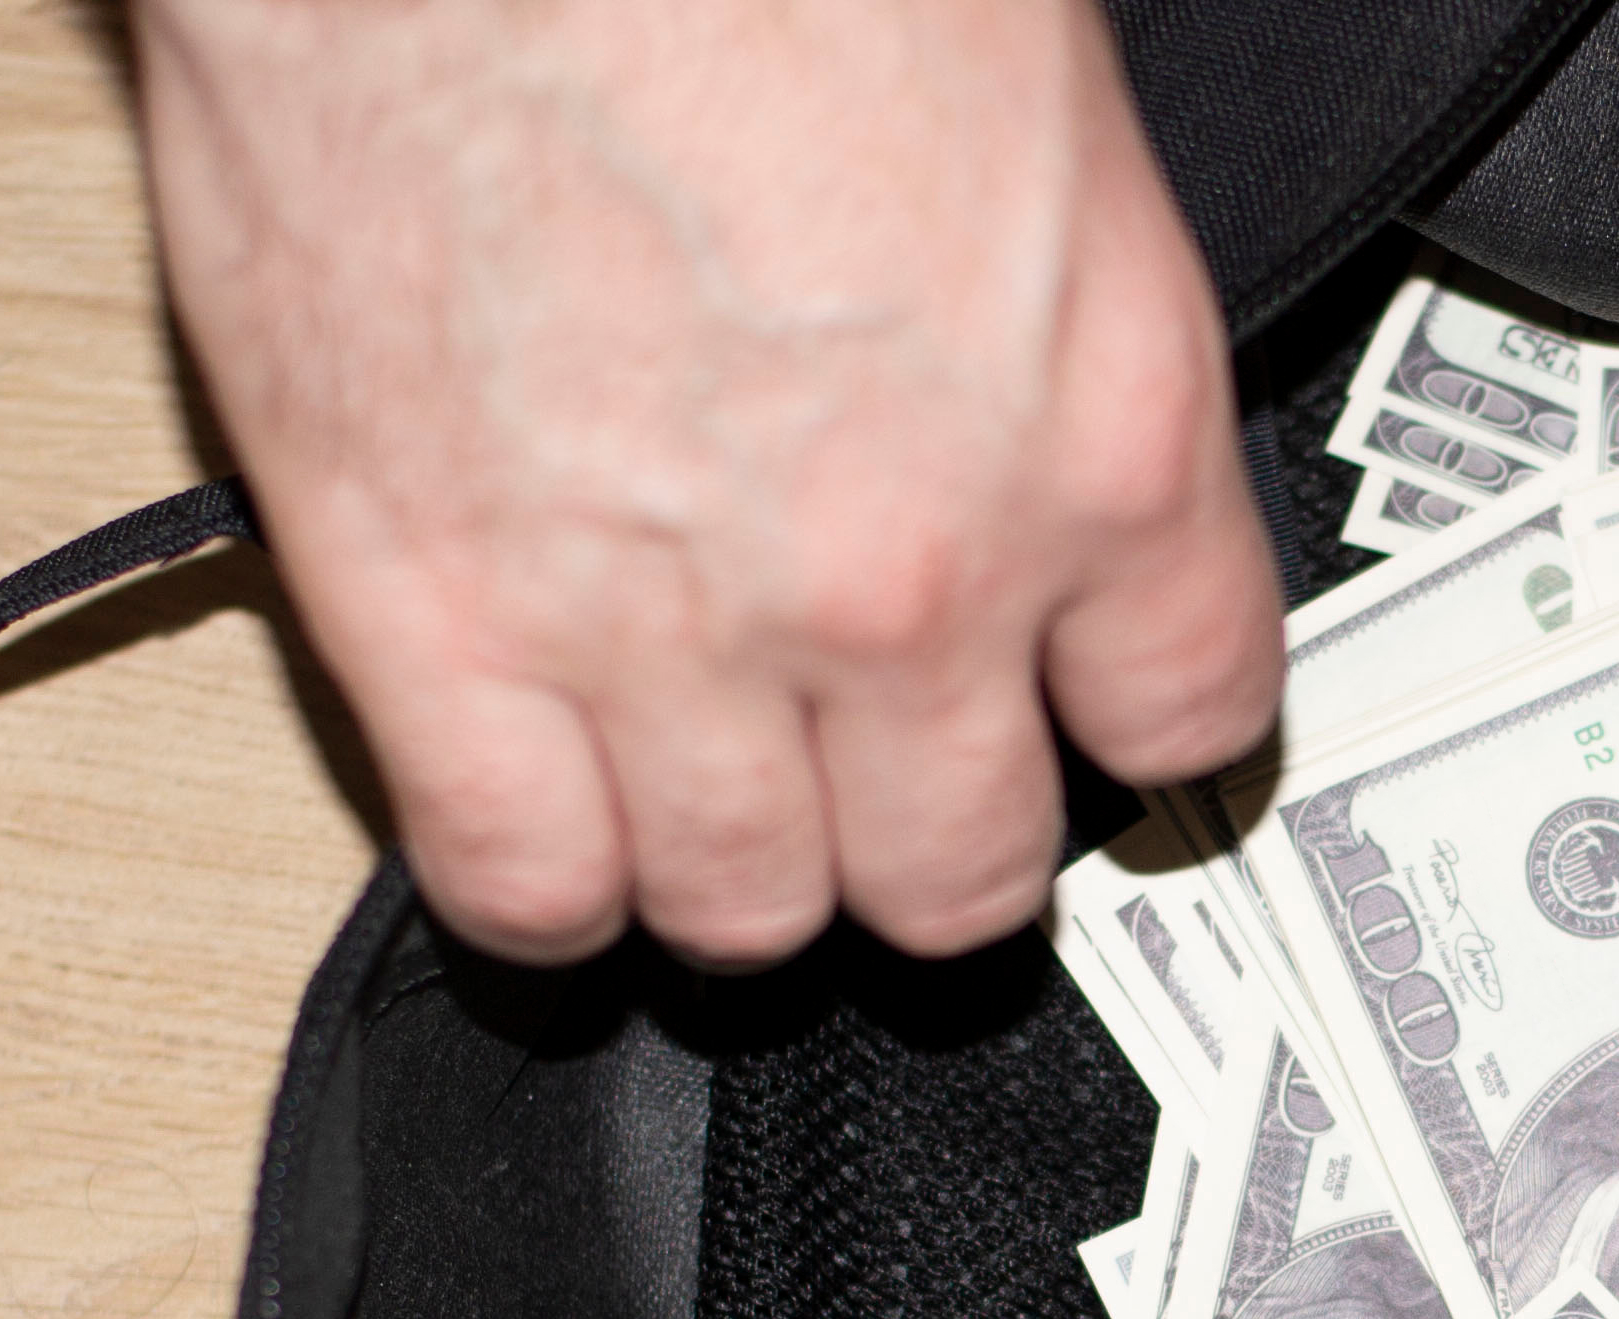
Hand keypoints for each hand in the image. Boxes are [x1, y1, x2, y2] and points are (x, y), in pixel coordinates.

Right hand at [129, 0, 1282, 965]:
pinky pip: (521, 881)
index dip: (1128, 733)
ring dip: (743, 873)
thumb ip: (1058, 311)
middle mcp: (910, 576)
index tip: (1088, 725)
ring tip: (718, 789)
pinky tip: (557, 816)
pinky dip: (546, 882)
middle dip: (933, 839)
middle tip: (890, 781)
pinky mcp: (433, 620)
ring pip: (749, 911)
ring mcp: (671, 630)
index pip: (1185, 721)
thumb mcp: (1030, 106)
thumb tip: (1045, 367)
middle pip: (962, 873)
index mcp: (1099, 434)